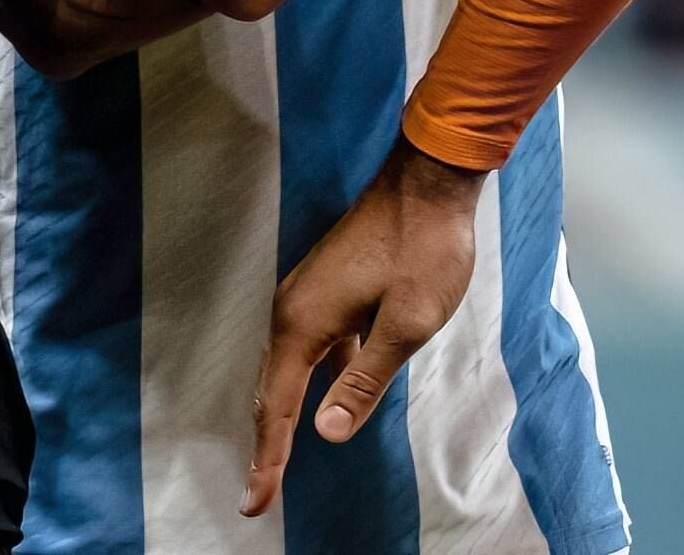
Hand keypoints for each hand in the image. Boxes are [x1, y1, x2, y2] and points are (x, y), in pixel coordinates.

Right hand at [245, 142, 485, 516]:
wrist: (429, 181)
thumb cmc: (425, 249)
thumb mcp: (407, 324)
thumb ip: (365, 381)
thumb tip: (325, 432)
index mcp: (306, 322)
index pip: (279, 407)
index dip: (268, 459)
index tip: (253, 502)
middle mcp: (293, 309)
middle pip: (271, 392)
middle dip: (265, 446)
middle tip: (257, 496)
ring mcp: (307, 295)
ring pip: (286, 369)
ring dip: (282, 415)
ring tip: (277, 461)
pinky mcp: (325, 289)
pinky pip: (306, 348)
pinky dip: (304, 383)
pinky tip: (326, 398)